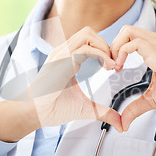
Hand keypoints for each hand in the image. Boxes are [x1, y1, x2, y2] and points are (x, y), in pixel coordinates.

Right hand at [0, 27, 122, 141]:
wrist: (35, 114)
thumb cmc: (53, 108)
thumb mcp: (85, 108)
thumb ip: (103, 112)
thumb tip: (120, 123)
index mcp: (67, 58)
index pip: (89, 40)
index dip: (105, 50)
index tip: (114, 67)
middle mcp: (63, 53)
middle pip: (89, 32)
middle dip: (107, 45)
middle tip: (115, 64)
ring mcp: (61, 54)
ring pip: (87, 34)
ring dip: (104, 47)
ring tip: (112, 65)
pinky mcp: (61, 61)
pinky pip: (84, 49)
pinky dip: (100, 55)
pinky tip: (107, 67)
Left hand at [110, 25, 155, 130]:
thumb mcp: (153, 99)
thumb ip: (136, 107)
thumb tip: (123, 123)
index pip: (131, 37)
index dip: (118, 50)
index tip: (114, 68)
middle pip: (126, 30)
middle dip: (113, 46)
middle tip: (111, 66)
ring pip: (127, 31)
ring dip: (115, 48)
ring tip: (114, 66)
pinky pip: (131, 42)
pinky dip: (120, 53)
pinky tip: (120, 67)